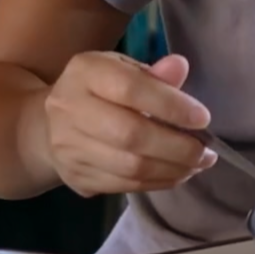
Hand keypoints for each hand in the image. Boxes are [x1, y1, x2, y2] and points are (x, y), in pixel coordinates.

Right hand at [43, 53, 215, 196]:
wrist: (48, 125)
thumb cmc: (101, 91)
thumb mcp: (124, 69)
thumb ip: (153, 73)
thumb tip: (179, 67)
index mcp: (86, 72)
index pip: (131, 89)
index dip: (171, 105)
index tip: (202, 119)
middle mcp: (69, 109)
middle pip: (130, 134)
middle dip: (176, 146)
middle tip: (206, 151)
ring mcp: (68, 147)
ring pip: (128, 166)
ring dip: (172, 168)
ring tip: (197, 163)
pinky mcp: (75, 176)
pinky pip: (123, 185)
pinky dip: (157, 182)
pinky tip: (177, 174)